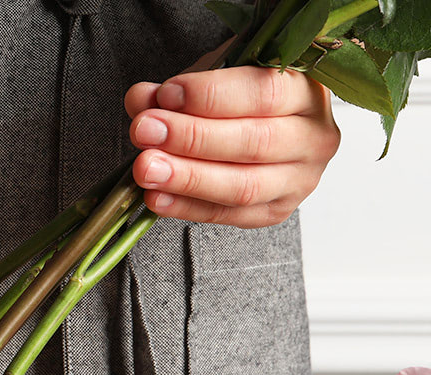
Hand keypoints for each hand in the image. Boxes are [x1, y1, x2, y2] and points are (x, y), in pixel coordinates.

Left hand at [125, 65, 339, 228]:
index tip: (166, 94)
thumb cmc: (239, 96)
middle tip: (144, 130)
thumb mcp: (212, 78)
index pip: (265, 93)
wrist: (262, 127)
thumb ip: (176, 89)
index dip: (211, 95)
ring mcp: (299, 180)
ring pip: (243, 186)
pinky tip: (155, 196)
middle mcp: (314, 137)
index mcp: (308, 91)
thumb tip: (141, 99)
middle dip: (191, 137)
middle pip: (253, 143)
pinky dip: (185, 207)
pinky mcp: (275, 212)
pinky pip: (227, 215)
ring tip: (145, 168)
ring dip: (187, 178)